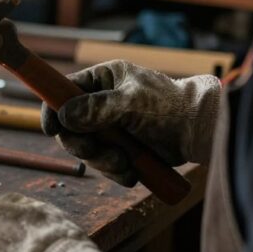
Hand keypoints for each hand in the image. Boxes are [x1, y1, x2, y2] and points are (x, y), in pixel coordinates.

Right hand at [41, 60, 221, 186]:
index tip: (51, 129)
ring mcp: (111, 128)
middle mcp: (101, 103)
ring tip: (125, 163)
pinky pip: (104, 164)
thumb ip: (97, 107)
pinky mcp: (121, 149)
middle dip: (81, 144)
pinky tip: (132, 171)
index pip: (64, 91)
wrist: (200, 132)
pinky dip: (115, 171)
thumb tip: (64, 115)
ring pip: (86, 150)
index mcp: (102, 80)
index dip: (53, 109)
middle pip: (70, 127)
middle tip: (94, 152)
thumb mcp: (131, 102)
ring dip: (102, 161)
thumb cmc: (169, 107)